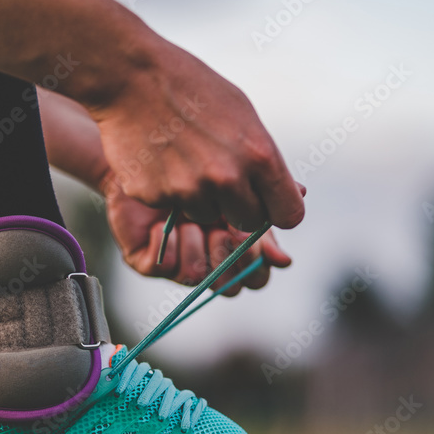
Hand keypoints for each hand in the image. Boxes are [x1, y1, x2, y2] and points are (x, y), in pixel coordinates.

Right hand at [90, 40, 304, 231]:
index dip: (278, 209)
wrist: (130, 75)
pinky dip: (167, 190)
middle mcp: (225, 178)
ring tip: (183, 158)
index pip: (288, 214)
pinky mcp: (154, 196)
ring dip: (200, 198)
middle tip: (221, 180)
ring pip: (206, 215)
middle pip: (248, 223)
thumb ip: (267, 160)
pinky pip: (170, 206)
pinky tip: (159, 158)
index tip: (267, 201)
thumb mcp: (243, 114)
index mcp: (257, 155)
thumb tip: (295, 194)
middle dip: (239, 207)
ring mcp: (187, 190)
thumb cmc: (192, 88)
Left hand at [102, 170, 293, 295]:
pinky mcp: (147, 260)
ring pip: (196, 276)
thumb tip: (285, 260)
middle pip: (230, 288)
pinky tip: (160, 222)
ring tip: (183, 216)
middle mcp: (209, 261)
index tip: (247, 233)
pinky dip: (166, 242)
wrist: (150, 145)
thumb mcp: (242, 183)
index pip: (256, 277)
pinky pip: (163, 268)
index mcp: (236, 248)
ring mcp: (179, 262)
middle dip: (227, 254)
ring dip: (194, 242)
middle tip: (220, 226)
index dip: (256, 262)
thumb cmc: (201, 160)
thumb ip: (268, 215)